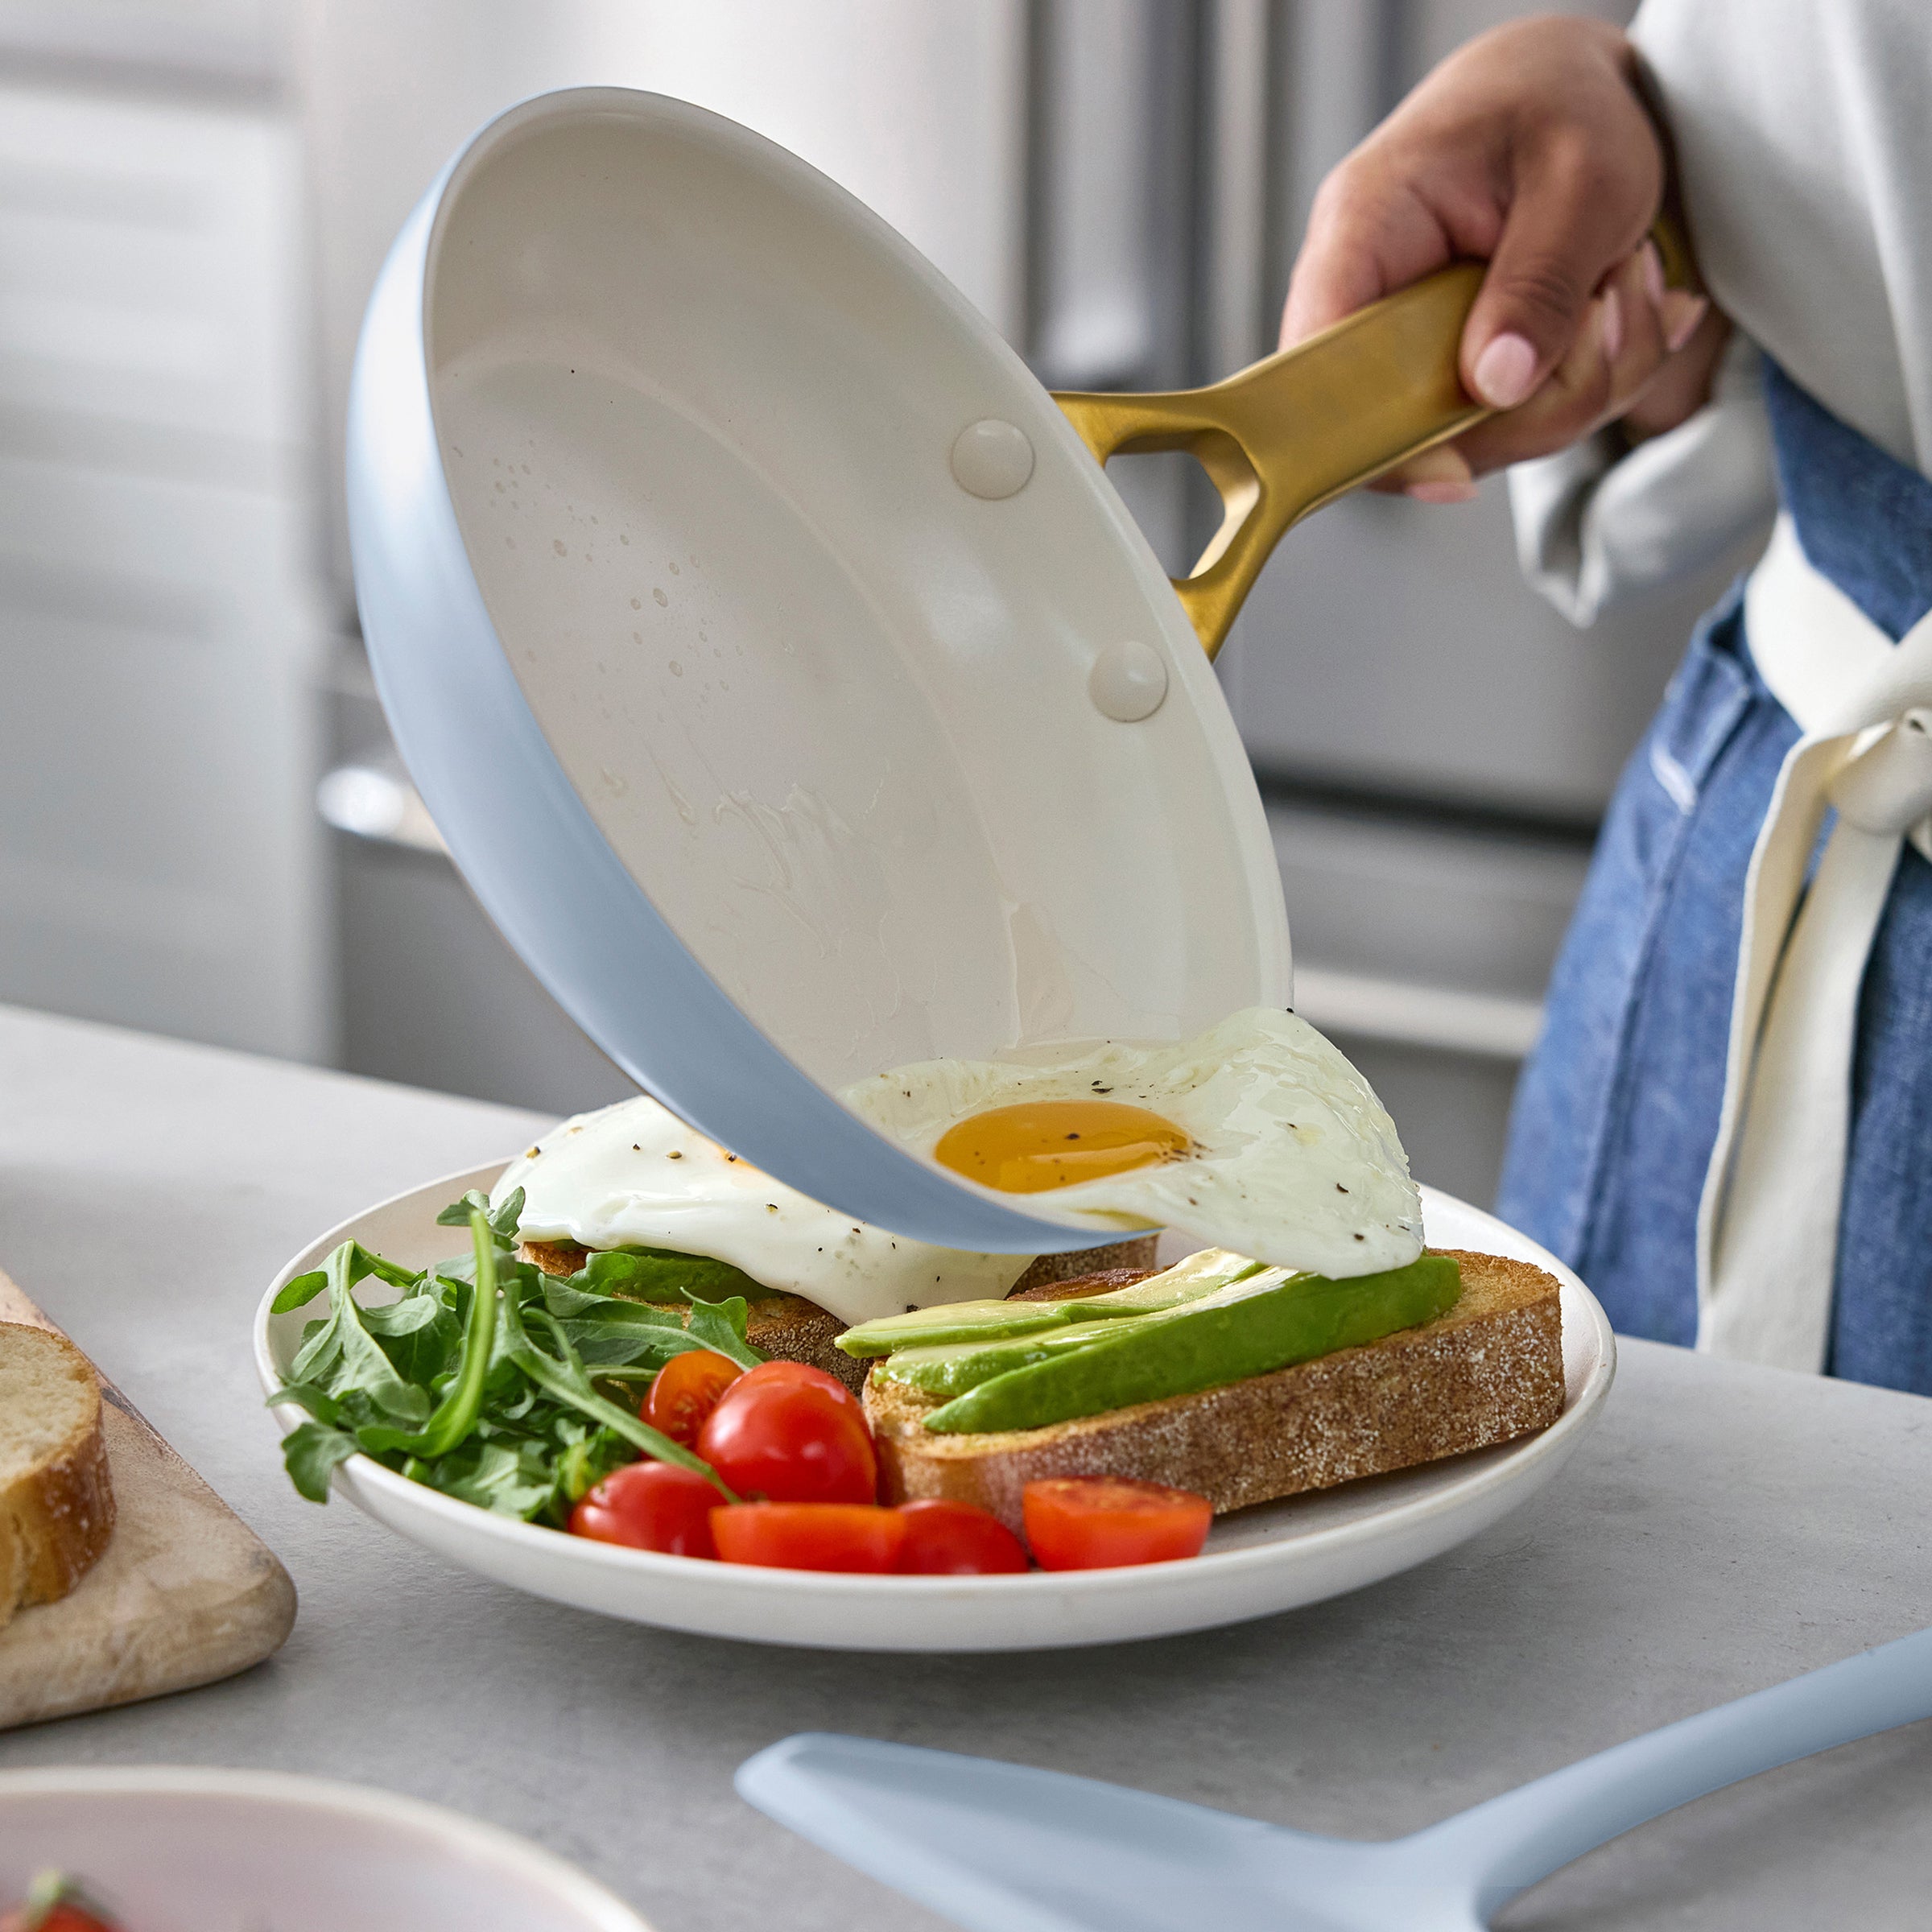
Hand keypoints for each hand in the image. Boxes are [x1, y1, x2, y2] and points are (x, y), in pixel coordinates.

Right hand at [1279, 16, 1715, 500]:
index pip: (1322, 362)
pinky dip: (1596, 379)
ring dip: (1587, 383)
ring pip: (1485, 435)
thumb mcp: (1582, 179)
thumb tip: (1496, 387)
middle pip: (1415, 426)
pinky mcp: (1462, 369)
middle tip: (1613, 309)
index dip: (1367, 437)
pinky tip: (1623, 304)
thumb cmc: (1566, 106)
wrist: (1583, 92)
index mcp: (1365, 229)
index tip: (1454, 470)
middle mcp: (1376, 297)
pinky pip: (1522, 422)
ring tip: (1631, 282)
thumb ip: (1538, 282)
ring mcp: (1418, 344)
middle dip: (1538, 402)